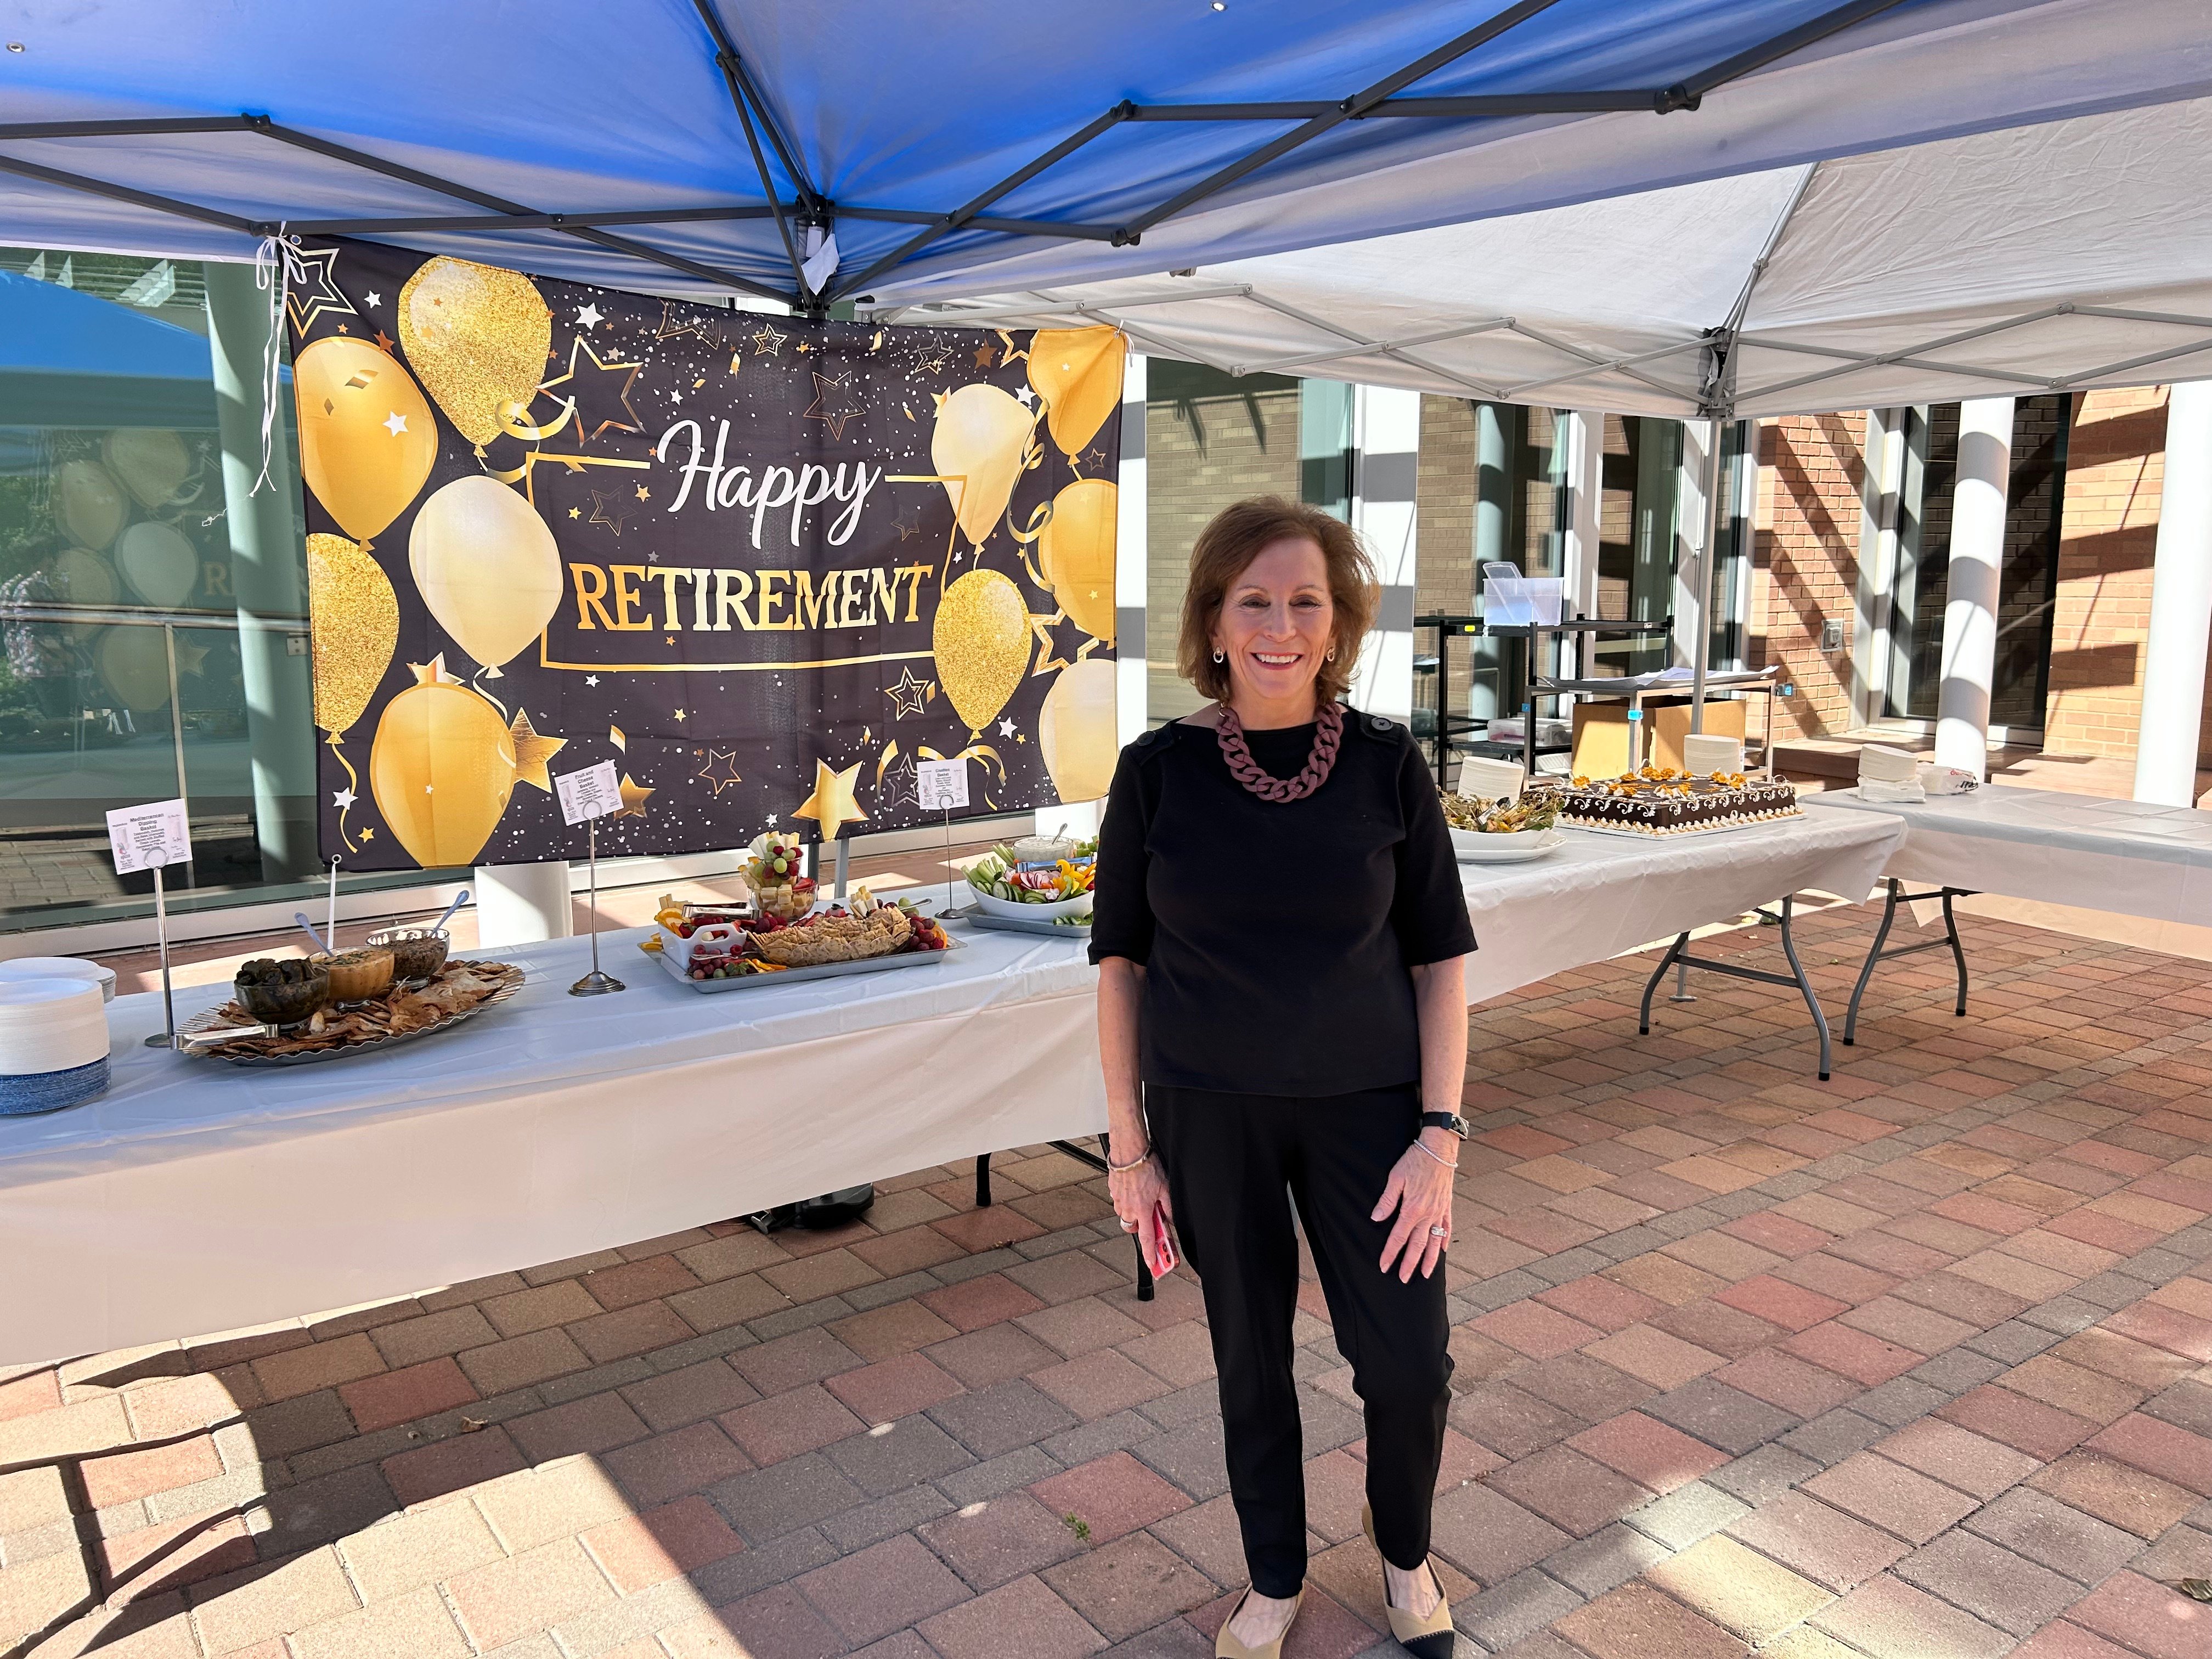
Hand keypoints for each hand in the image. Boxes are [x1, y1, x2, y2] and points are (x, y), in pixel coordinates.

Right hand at [1109, 1151, 1174, 1276]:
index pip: (1147, 1238)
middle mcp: (1128, 1208)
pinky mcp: (1113, 1192)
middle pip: (1134, 1228)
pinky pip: (1121, 1202)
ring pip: (1127, 1214)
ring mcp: (1119, 1200)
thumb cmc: (1146, 1165)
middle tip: (1149, 1215)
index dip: (1151, 1254)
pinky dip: (1127, 1199)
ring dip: (1135, 1210)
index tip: (1152, 1265)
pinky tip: (1134, 1187)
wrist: (1129, 1150)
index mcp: (1143, 1209)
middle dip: (1142, 1225)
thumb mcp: (1165, 1187)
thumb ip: (1168, 1207)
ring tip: (1143, 1194)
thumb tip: (1170, 1220)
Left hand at [1373, 1130, 1456, 1281]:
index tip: (1384, 1266)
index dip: (1390, 1253)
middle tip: (1403, 1279)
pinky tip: (1442, 1251)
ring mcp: (1439, 1212)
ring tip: (1425, 1275)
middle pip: (1417, 1246)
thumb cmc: (1415, 1160)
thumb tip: (1376, 1218)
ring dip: (1430, 1260)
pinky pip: (1447, 1228)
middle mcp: (1427, 1215)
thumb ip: (1387, 1200)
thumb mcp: (1395, 1178)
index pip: (1398, 1237)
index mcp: (1412, 1209)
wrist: (1439, 1148)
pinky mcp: (1446, 1206)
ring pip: (1434, 1242)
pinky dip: (1444, 1241)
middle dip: (1409, 1264)